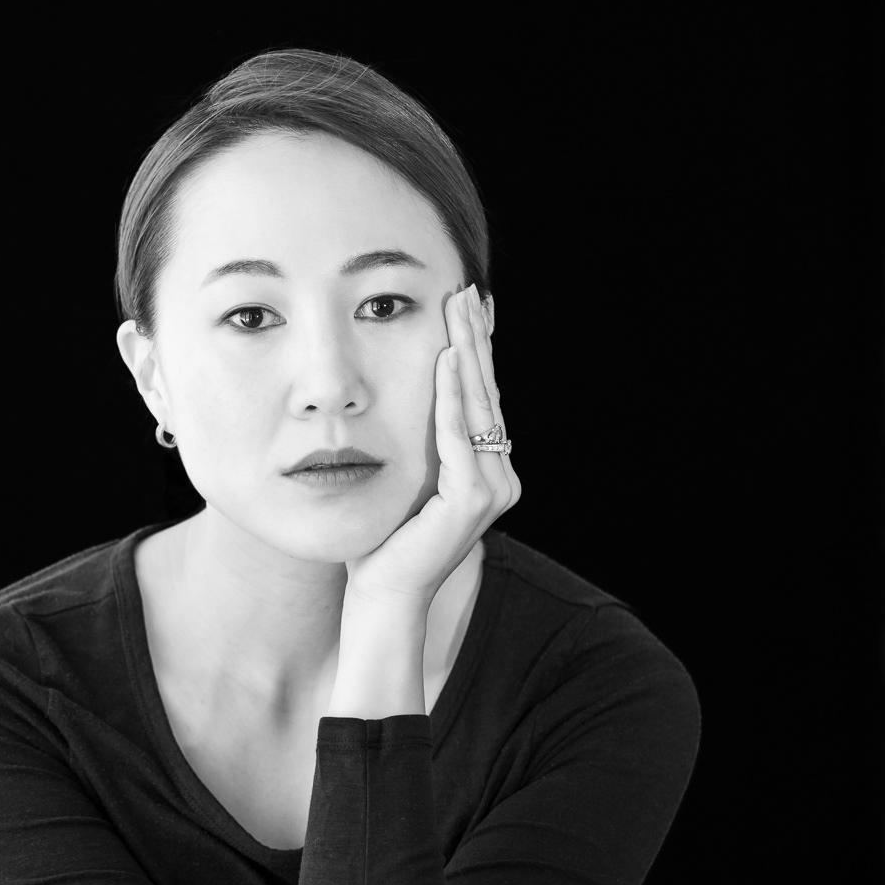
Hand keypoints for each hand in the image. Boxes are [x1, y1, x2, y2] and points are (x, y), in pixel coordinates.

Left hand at [344, 283, 521, 607]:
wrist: (384, 593)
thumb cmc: (384, 538)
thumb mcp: (405, 476)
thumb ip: (420, 441)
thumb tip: (409, 394)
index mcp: (487, 470)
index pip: (482, 398)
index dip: (476, 350)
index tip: (468, 306)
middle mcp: (500, 476)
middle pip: (487, 392)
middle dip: (475, 338)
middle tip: (466, 291)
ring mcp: (494, 488)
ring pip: (479, 405)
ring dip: (468, 352)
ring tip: (459, 309)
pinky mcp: (473, 500)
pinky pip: (460, 435)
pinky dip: (452, 395)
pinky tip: (447, 359)